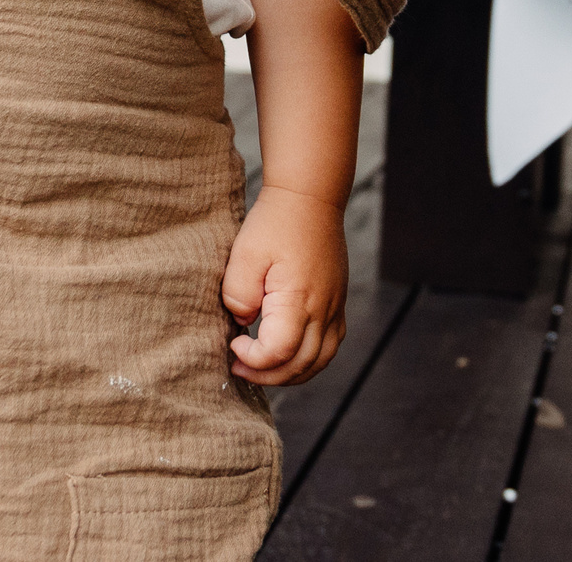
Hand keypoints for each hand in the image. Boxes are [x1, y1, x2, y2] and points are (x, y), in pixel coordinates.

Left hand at [222, 185, 348, 385]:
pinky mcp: (338, 302)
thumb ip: (239, 293)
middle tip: (239, 368)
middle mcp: (323, 309)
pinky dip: (309, 360)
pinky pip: (330, 345)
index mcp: (299, 300)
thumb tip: (243, 322)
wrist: (310, 197)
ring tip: (262, 369)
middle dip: (267, 376)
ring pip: (320, 361)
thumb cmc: (275, 222)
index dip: (253, 359)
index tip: (234, 342)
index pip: (279, 352)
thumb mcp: (245, 254)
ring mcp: (335, 307)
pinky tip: (288, 354)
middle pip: (301, 365)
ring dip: (290, 373)